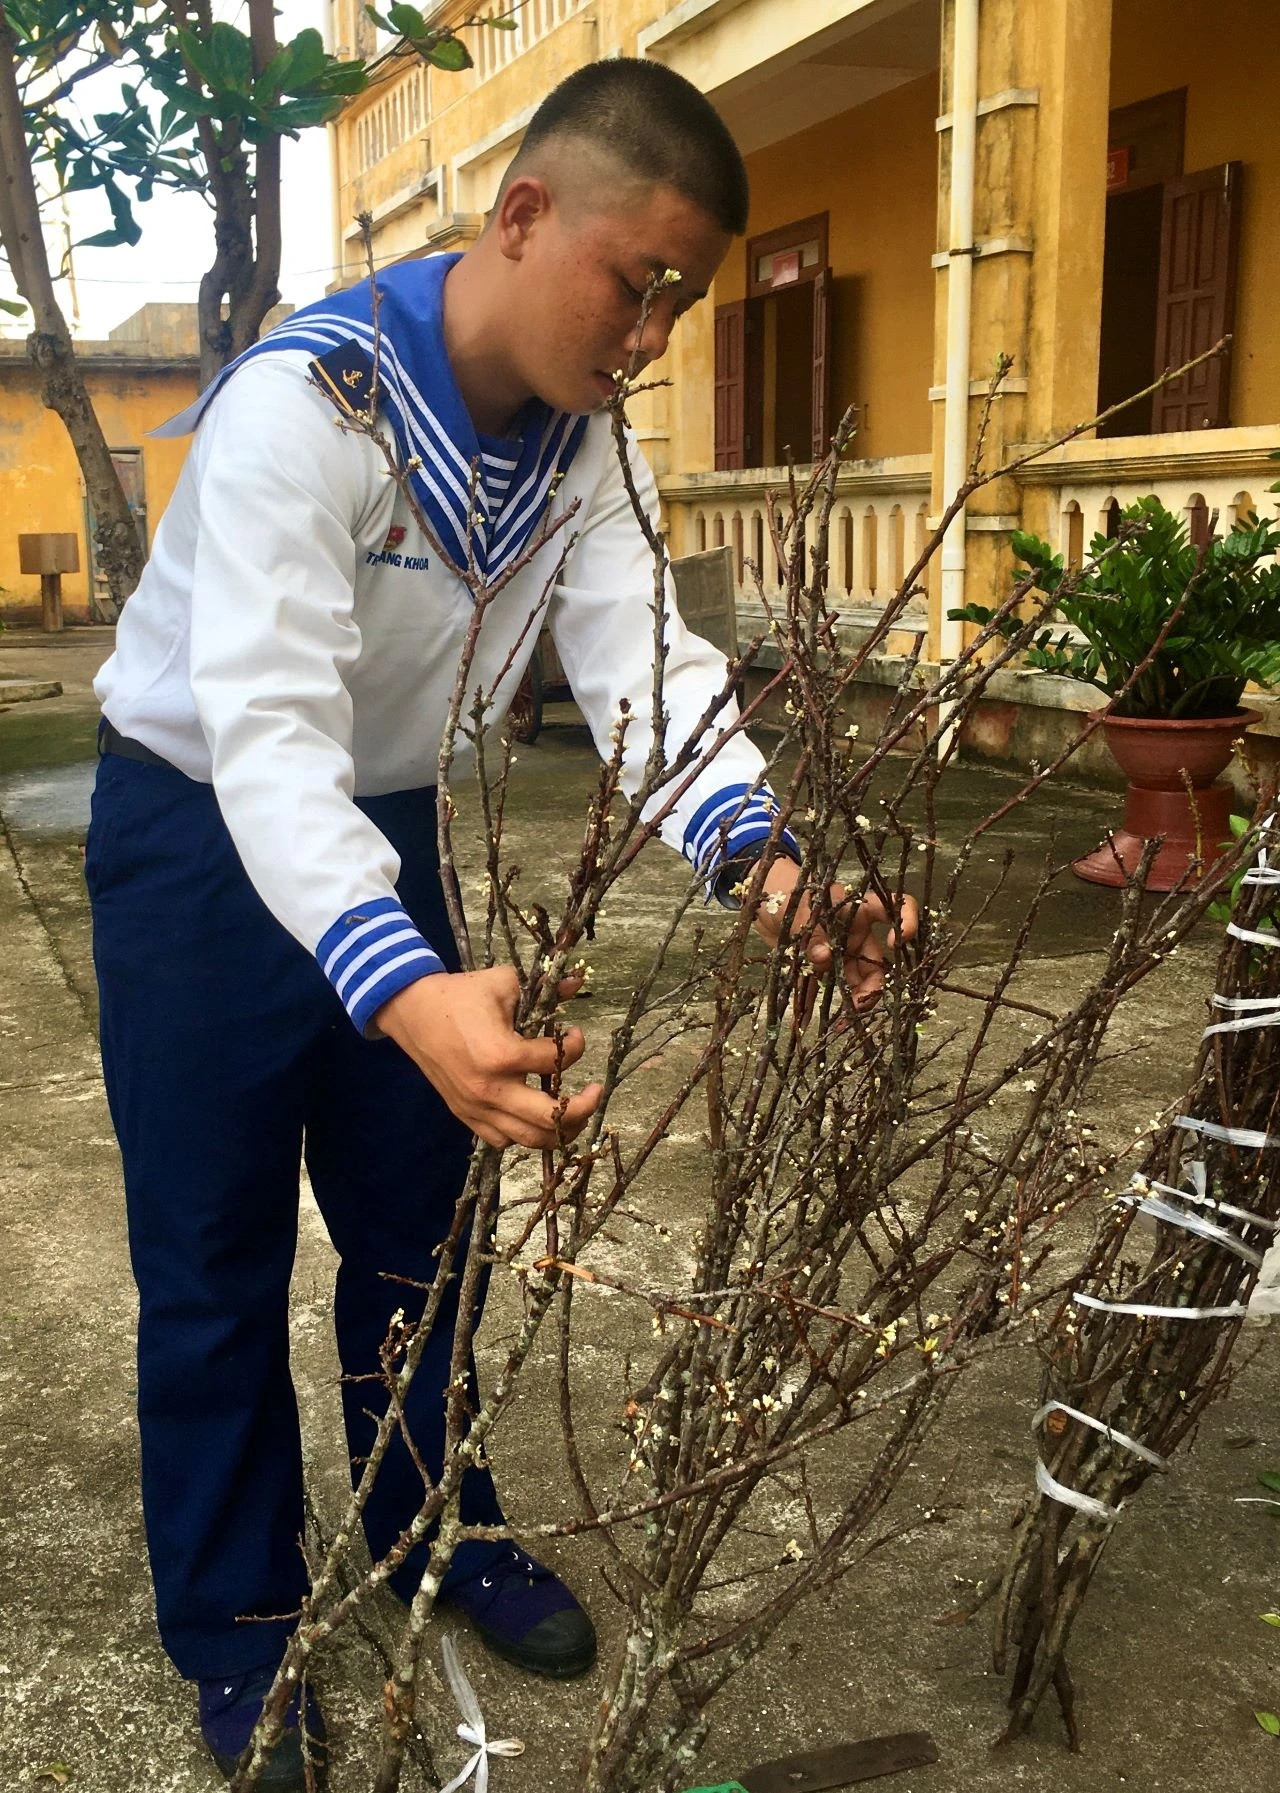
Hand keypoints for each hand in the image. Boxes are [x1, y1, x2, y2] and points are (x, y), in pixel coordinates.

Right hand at [375, 966, 601, 1148]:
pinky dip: (525, 1134)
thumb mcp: (503, 982)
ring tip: (573, 1112)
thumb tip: (577, 983)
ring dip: (560, 1129)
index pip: (556, 1061)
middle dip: (583, 1106)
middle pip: (550, 1118)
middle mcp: (490, 1089)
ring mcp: (477, 1107)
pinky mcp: (466, 1115)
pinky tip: (536, 1117)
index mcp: (501, 1054)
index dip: (576, 1046)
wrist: (412, 1012)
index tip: (575, 1034)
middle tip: (595, 1091)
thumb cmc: (459, 995)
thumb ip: (544, 988)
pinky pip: (503, 1140)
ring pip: (530, 1138)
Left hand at [749, 858, 917, 1011]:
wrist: (760, 899)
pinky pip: (822, 987)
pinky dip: (817, 1005)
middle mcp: (854, 934)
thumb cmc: (785, 889)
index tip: (898, 941)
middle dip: (872, 987)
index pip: (894, 907)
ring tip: (842, 1022)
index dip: (907, 920)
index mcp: (857, 911)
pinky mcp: (817, 965)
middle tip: (858, 1005)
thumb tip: (824, 957)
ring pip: (854, 980)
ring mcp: (838, 951)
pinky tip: (809, 1021)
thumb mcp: (800, 908)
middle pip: (876, 962)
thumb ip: (813, 933)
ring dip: (851, 1001)